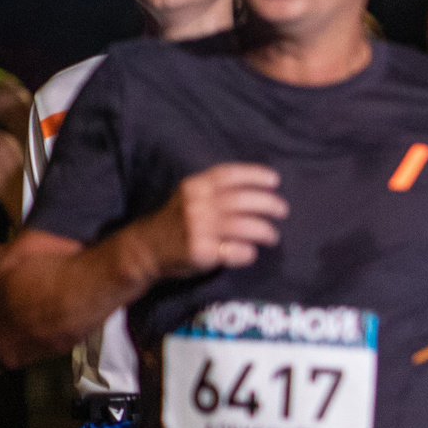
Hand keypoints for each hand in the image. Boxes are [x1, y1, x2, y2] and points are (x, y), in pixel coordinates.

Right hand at [136, 164, 287, 274]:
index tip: (275, 180)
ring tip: (272, 235)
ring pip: (243, 226)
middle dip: (268, 203)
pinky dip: (248, 252)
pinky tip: (251, 252)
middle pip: (241, 200)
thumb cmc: (176, 221)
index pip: (229, 175)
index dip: (255, 175)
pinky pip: (235, 251)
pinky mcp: (200, 252)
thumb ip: (214, 190)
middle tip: (282, 210)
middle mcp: (196, 205)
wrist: (145, 249)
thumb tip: (259, 188)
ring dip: (265, 230)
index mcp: (195, 187)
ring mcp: (198, 229)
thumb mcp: (188, 196)